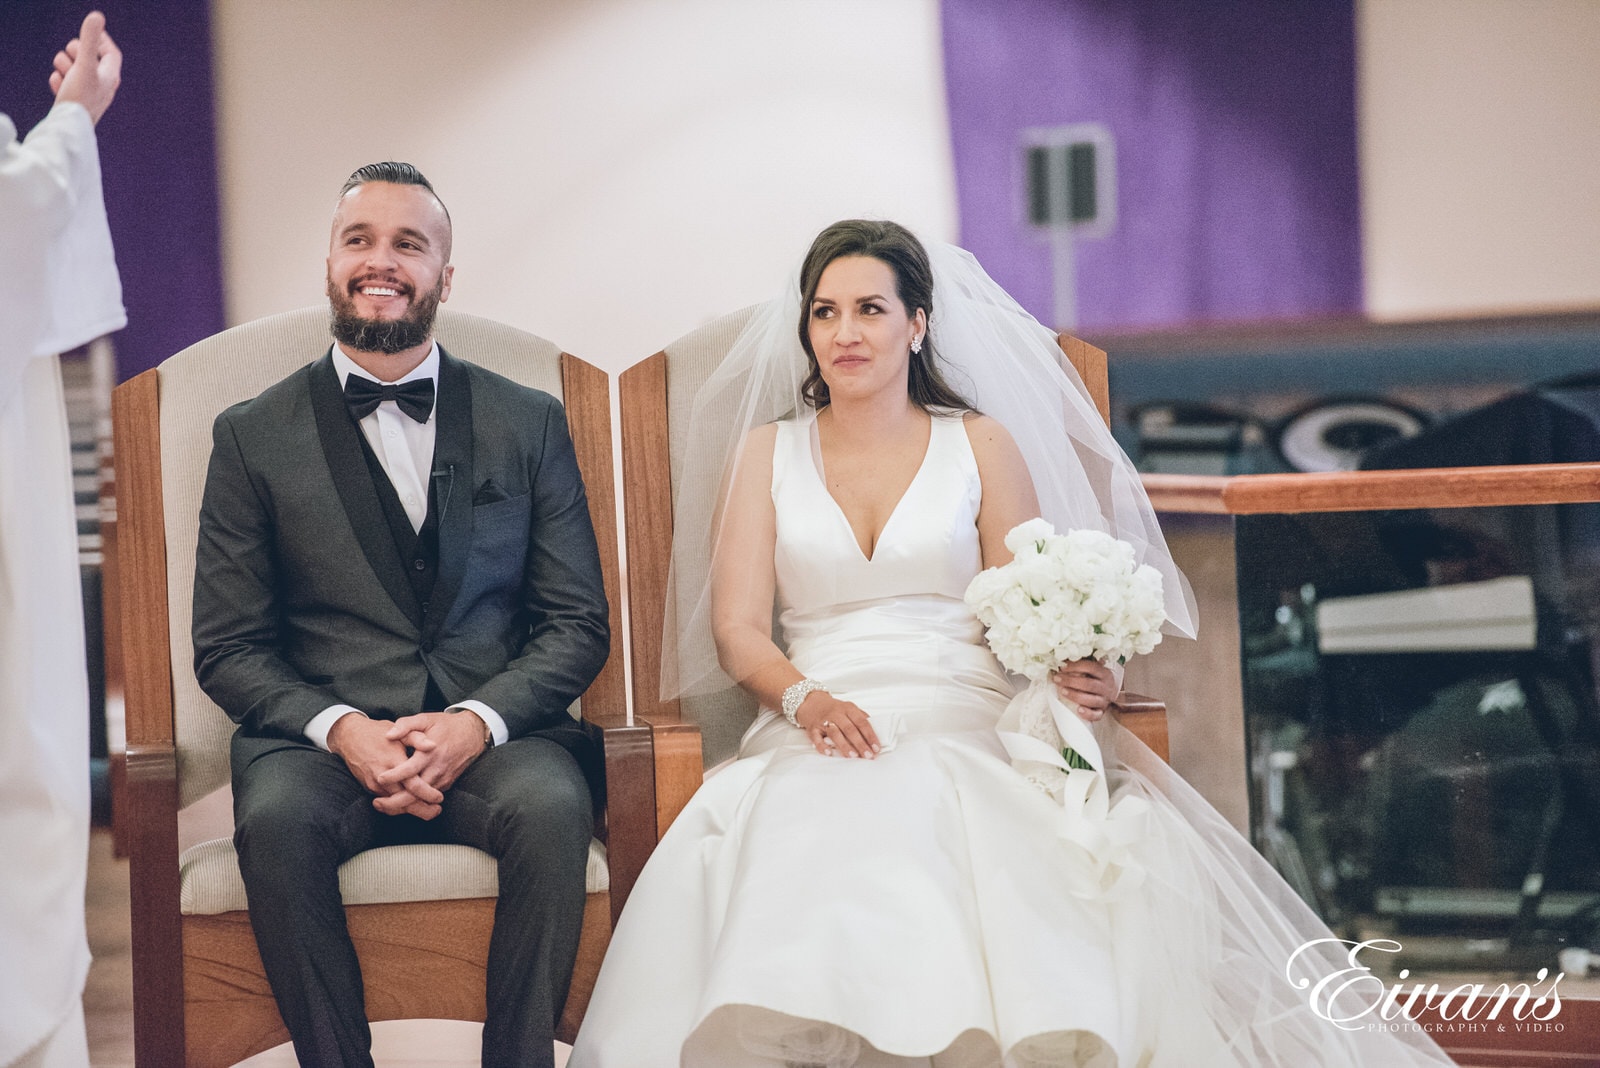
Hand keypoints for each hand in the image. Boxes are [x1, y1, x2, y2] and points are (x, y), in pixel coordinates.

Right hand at [51, 11, 121, 124]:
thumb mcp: (85, 65)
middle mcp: (102, 86)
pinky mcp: (74, 101)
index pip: (112, 53)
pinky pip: (65, 83)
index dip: (103, 40)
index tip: (91, 32)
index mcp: (110, 77)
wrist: (69, 127)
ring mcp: (88, 94)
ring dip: (65, 66)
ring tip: (65, 74)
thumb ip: (90, 41)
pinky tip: (59, 87)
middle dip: (78, 52)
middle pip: (91, 59)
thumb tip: (96, 16)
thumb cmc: (81, 96)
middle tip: (72, 54)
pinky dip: (60, 82)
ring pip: (75, 70)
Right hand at [327, 713, 443, 818]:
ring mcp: (374, 784)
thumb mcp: (400, 731)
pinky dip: (399, 805)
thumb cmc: (377, 732)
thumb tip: (433, 745)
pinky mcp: (369, 787)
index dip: (428, 794)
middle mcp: (383, 776)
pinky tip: (412, 804)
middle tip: (437, 811)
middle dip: (422, 809)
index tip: (440, 798)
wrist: (349, 737)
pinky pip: (387, 800)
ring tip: (428, 811)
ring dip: (411, 809)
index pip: (413, 785)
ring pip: (395, 804)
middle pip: (404, 800)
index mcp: (394, 761)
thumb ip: (417, 739)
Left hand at [373, 710, 487, 811]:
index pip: (410, 770)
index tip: (379, 779)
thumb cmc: (447, 726)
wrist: (473, 734)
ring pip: (422, 799)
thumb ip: (406, 725)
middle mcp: (437, 769)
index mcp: (430, 753)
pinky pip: (429, 797)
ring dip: (403, 805)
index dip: (394, 776)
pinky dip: (415, 802)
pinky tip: (400, 802)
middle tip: (376, 803)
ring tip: (384, 805)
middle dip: (395, 802)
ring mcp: (443, 779)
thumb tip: (389, 734)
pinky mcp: (446, 784)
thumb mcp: (426, 718)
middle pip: (415, 793)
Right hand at [795, 691, 879, 758]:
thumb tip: (876, 730)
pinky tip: (829, 753)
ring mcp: (824, 721)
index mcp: (848, 709)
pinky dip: (822, 746)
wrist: (811, 702)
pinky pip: (817, 738)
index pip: (862, 722)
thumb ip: (861, 718)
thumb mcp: (849, 708)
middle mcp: (836, 714)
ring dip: (844, 745)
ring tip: (853, 756)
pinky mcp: (813, 729)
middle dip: (860, 743)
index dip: (870, 735)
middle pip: (850, 729)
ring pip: (835, 733)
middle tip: (868, 755)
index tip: (876, 747)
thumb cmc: (834, 708)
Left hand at [1051, 659, 1116, 721]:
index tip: (1062, 667)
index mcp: (1104, 674)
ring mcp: (1104, 701)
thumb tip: (1062, 659)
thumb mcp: (1094, 670)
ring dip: (1075, 695)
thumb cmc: (1097, 679)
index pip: (1091, 668)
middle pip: (1089, 684)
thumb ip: (1082, 665)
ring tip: (1062, 691)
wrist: (1111, 692)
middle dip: (1071, 681)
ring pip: (1091, 700)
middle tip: (1057, 679)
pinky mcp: (1101, 712)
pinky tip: (1078, 710)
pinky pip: (1096, 715)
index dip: (1075, 666)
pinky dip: (1087, 714)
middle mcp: (1106, 687)